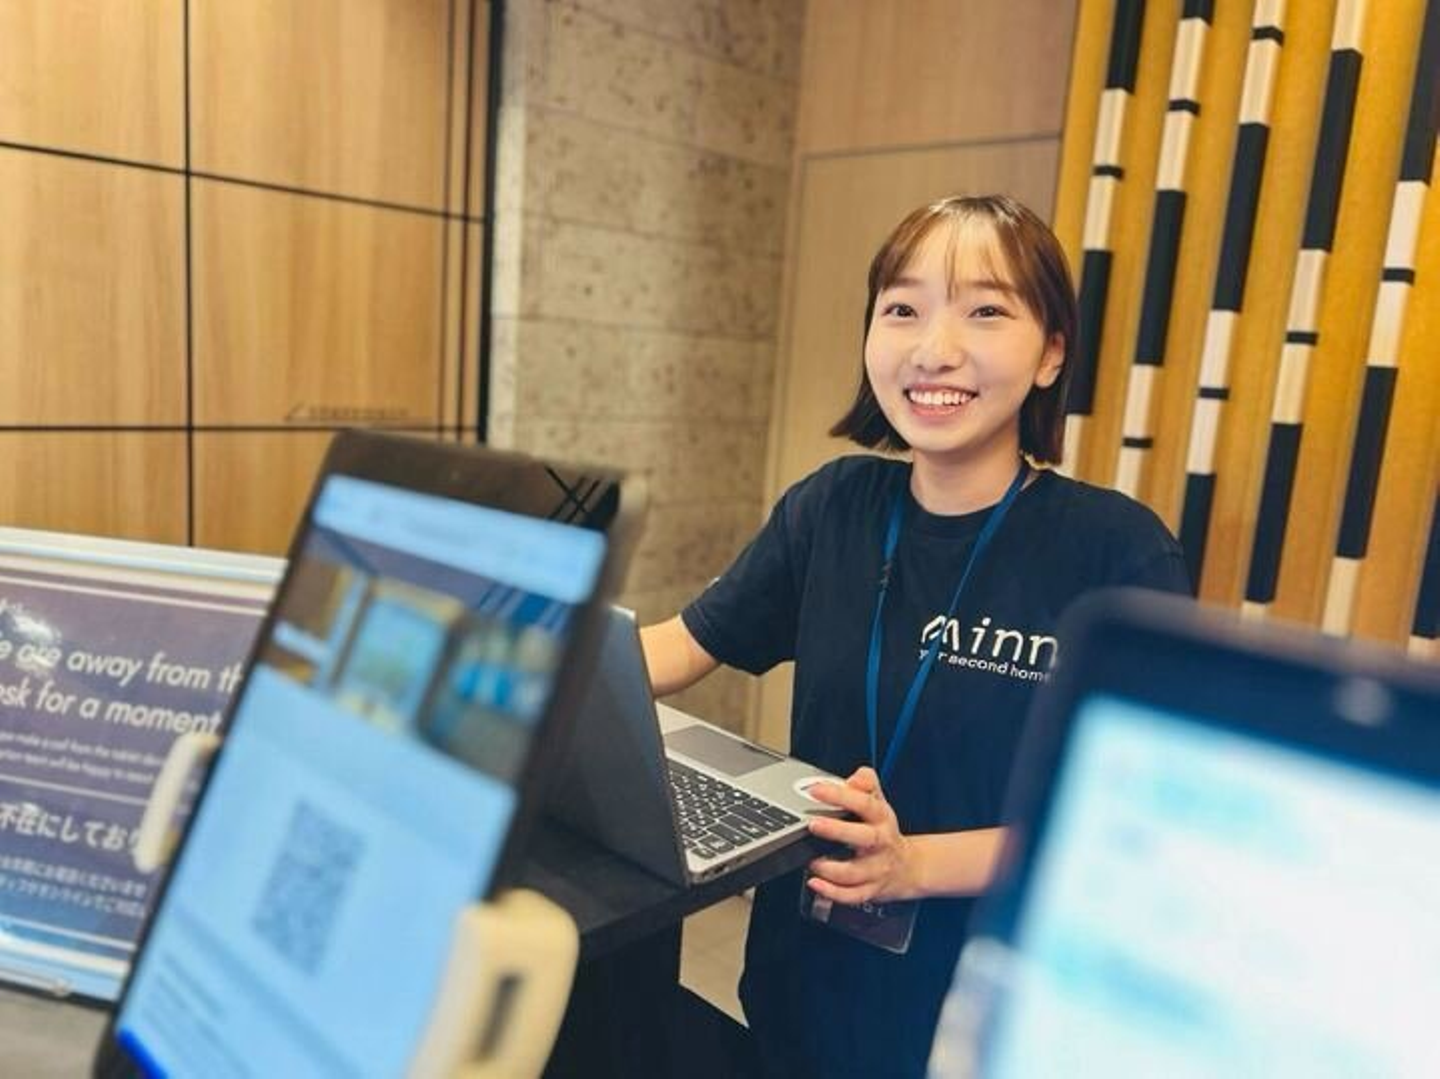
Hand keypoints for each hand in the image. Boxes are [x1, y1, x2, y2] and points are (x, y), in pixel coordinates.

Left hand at [804, 767, 924, 904]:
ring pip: (854, 872)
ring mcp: (876, 869)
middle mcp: (881, 843)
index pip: (864, 803)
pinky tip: (816, 883)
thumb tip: (854, 777)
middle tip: (814, 824)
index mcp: (882, 818)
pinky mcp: (871, 890)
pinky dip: (832, 892)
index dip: (841, 795)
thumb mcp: (879, 803)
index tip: (817, 790)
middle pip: (863, 838)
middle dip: (837, 831)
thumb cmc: (884, 832)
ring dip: (830, 868)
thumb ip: (866, 784)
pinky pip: (852, 895)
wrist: (910, 867)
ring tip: (811, 860)